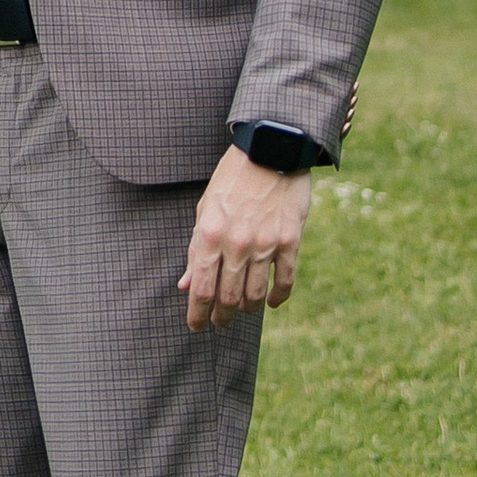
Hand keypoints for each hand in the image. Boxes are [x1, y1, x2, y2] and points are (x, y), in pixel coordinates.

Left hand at [178, 143, 313, 331]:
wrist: (269, 150)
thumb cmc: (231, 179)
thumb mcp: (205, 210)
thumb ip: (196, 250)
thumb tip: (186, 285)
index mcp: (210, 235)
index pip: (201, 289)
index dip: (197, 314)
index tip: (196, 326)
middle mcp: (236, 244)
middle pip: (227, 298)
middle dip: (221, 316)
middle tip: (219, 322)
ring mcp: (265, 243)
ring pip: (255, 294)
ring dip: (246, 308)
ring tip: (241, 309)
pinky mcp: (290, 240)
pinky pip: (285, 281)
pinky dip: (278, 297)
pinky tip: (272, 303)